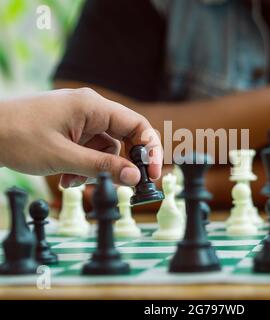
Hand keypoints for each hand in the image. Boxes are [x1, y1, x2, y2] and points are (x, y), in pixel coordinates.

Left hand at [0, 88, 161, 186]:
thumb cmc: (17, 136)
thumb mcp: (64, 157)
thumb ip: (102, 168)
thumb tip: (135, 177)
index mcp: (93, 107)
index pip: (137, 125)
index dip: (150, 150)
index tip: (152, 174)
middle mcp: (91, 110)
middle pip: (123, 139)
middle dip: (120, 164)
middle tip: (123, 185)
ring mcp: (80, 120)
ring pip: (105, 150)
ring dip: (96, 170)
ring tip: (73, 182)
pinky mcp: (71, 130)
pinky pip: (90, 151)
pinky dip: (83, 167)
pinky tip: (67, 178)